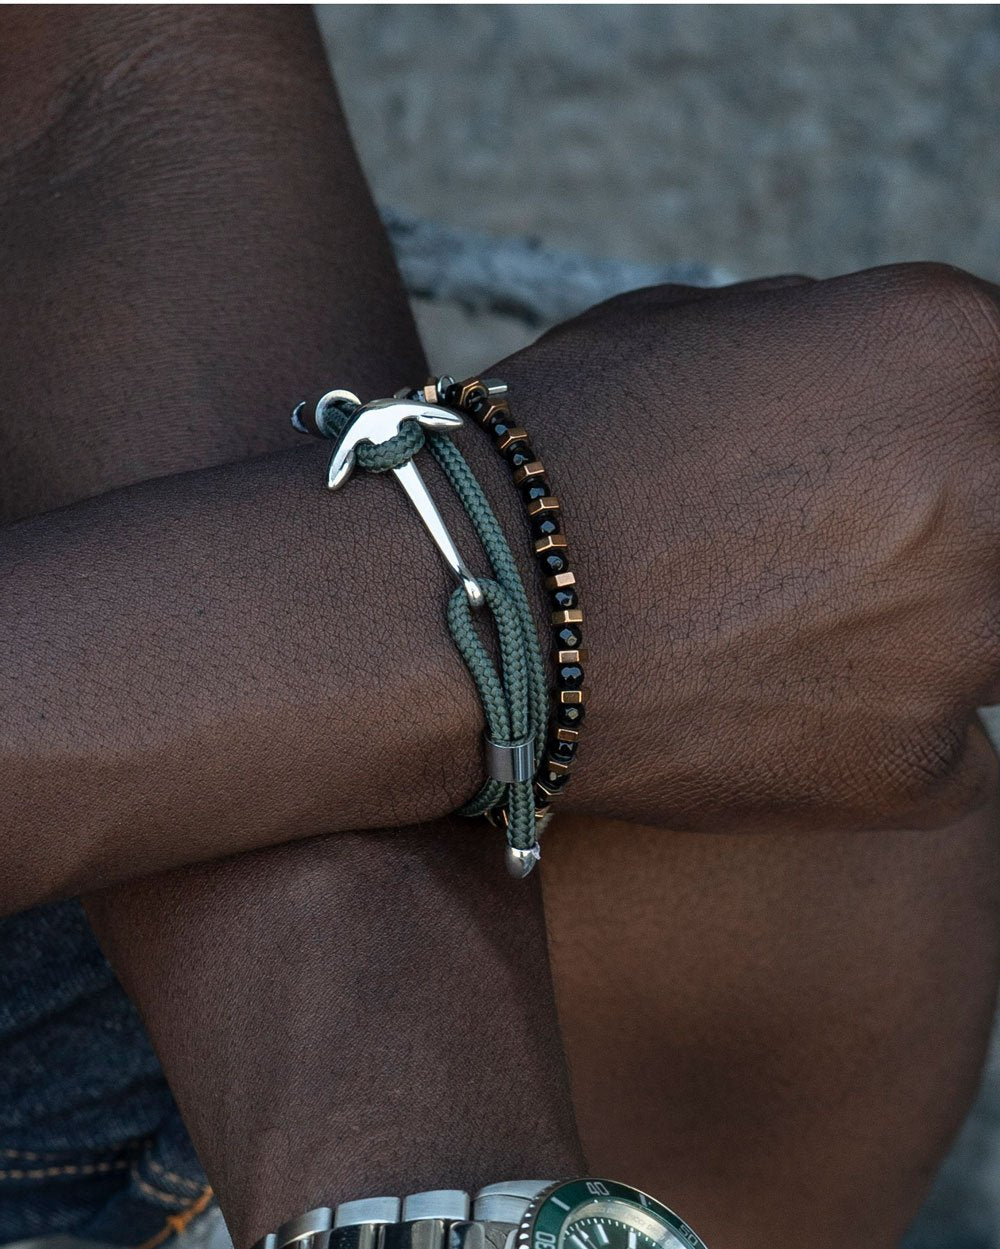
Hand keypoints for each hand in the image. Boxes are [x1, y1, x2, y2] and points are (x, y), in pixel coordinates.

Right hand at [499, 264, 999, 830]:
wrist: (467, 613)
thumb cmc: (559, 450)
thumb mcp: (698, 328)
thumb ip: (823, 344)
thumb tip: (868, 386)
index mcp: (946, 348)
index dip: (934, 422)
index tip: (886, 460)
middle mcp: (993, 492)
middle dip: (938, 522)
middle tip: (829, 548)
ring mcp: (965, 646)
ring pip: (992, 633)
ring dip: (916, 625)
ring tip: (784, 626)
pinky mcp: (920, 772)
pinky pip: (942, 747)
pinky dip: (875, 731)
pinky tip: (770, 707)